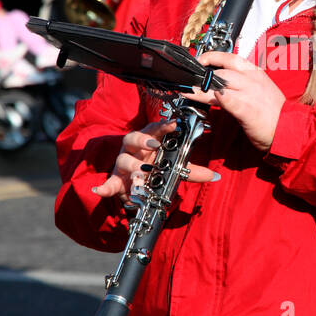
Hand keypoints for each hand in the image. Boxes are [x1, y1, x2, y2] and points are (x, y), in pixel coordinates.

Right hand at [89, 120, 218, 204]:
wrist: (140, 187)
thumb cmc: (157, 169)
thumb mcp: (175, 169)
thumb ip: (192, 171)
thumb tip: (214, 175)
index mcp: (149, 141)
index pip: (154, 129)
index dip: (163, 126)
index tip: (174, 125)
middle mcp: (134, 149)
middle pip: (133, 138)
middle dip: (143, 140)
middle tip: (154, 145)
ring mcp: (123, 163)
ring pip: (123, 159)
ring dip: (131, 165)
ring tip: (140, 173)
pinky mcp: (116, 180)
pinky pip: (108, 182)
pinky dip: (104, 187)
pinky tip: (101, 191)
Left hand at [182, 51, 286, 152]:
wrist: (289, 130)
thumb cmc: (274, 113)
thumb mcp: (259, 91)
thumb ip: (241, 85)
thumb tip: (219, 85)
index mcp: (255, 73)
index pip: (230, 57)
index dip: (211, 57)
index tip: (200, 60)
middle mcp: (252, 80)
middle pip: (222, 69)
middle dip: (202, 73)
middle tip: (188, 79)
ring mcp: (249, 94)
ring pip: (221, 82)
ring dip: (201, 88)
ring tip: (188, 91)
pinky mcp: (247, 110)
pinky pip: (229, 100)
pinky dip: (219, 98)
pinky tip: (210, 98)